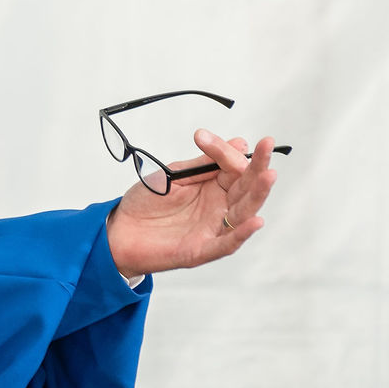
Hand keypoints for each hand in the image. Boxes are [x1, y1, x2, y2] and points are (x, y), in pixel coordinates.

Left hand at [106, 129, 278, 278]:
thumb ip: (203, 164)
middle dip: (258, 167)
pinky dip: (242, 233)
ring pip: (243, 212)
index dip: (225, 151)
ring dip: (257, 194)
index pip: (232, 166)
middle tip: (267, 145)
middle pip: (246, 187)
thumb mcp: (174, 176)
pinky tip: (255, 221)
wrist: (120, 231)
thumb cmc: (147, 203)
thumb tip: (239, 143)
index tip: (204, 137)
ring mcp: (213, 229)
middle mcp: (219, 207)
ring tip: (268, 175)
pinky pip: (227, 243)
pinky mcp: (203, 249)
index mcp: (213, 187)